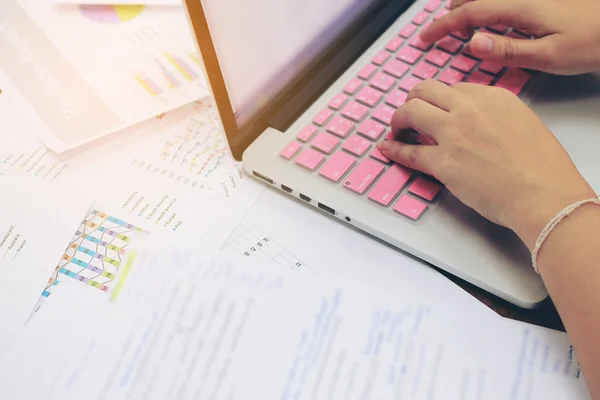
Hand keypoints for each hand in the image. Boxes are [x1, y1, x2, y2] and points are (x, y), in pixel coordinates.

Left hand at [377, 80, 595, 248]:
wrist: (544, 194)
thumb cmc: (541, 168)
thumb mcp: (523, 124)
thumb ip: (496, 116)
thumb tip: (476, 122)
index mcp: (493, 97)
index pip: (454, 88)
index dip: (440, 99)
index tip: (435, 107)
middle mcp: (469, 108)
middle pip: (426, 90)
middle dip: (413, 99)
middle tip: (409, 113)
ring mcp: (453, 133)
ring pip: (410, 112)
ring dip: (399, 119)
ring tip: (397, 129)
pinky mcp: (442, 162)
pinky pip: (409, 151)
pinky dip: (393, 148)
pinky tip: (387, 147)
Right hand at [421, 0, 599, 74]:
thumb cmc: (592, 42)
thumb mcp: (548, 55)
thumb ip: (508, 49)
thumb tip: (473, 43)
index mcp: (520, 7)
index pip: (469, 14)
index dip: (442, 26)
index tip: (425, 38)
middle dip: (451, 13)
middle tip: (437, 31)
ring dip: (468, 6)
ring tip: (458, 22)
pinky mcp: (541, 0)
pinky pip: (503, 0)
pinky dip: (486, 6)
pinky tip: (491, 18)